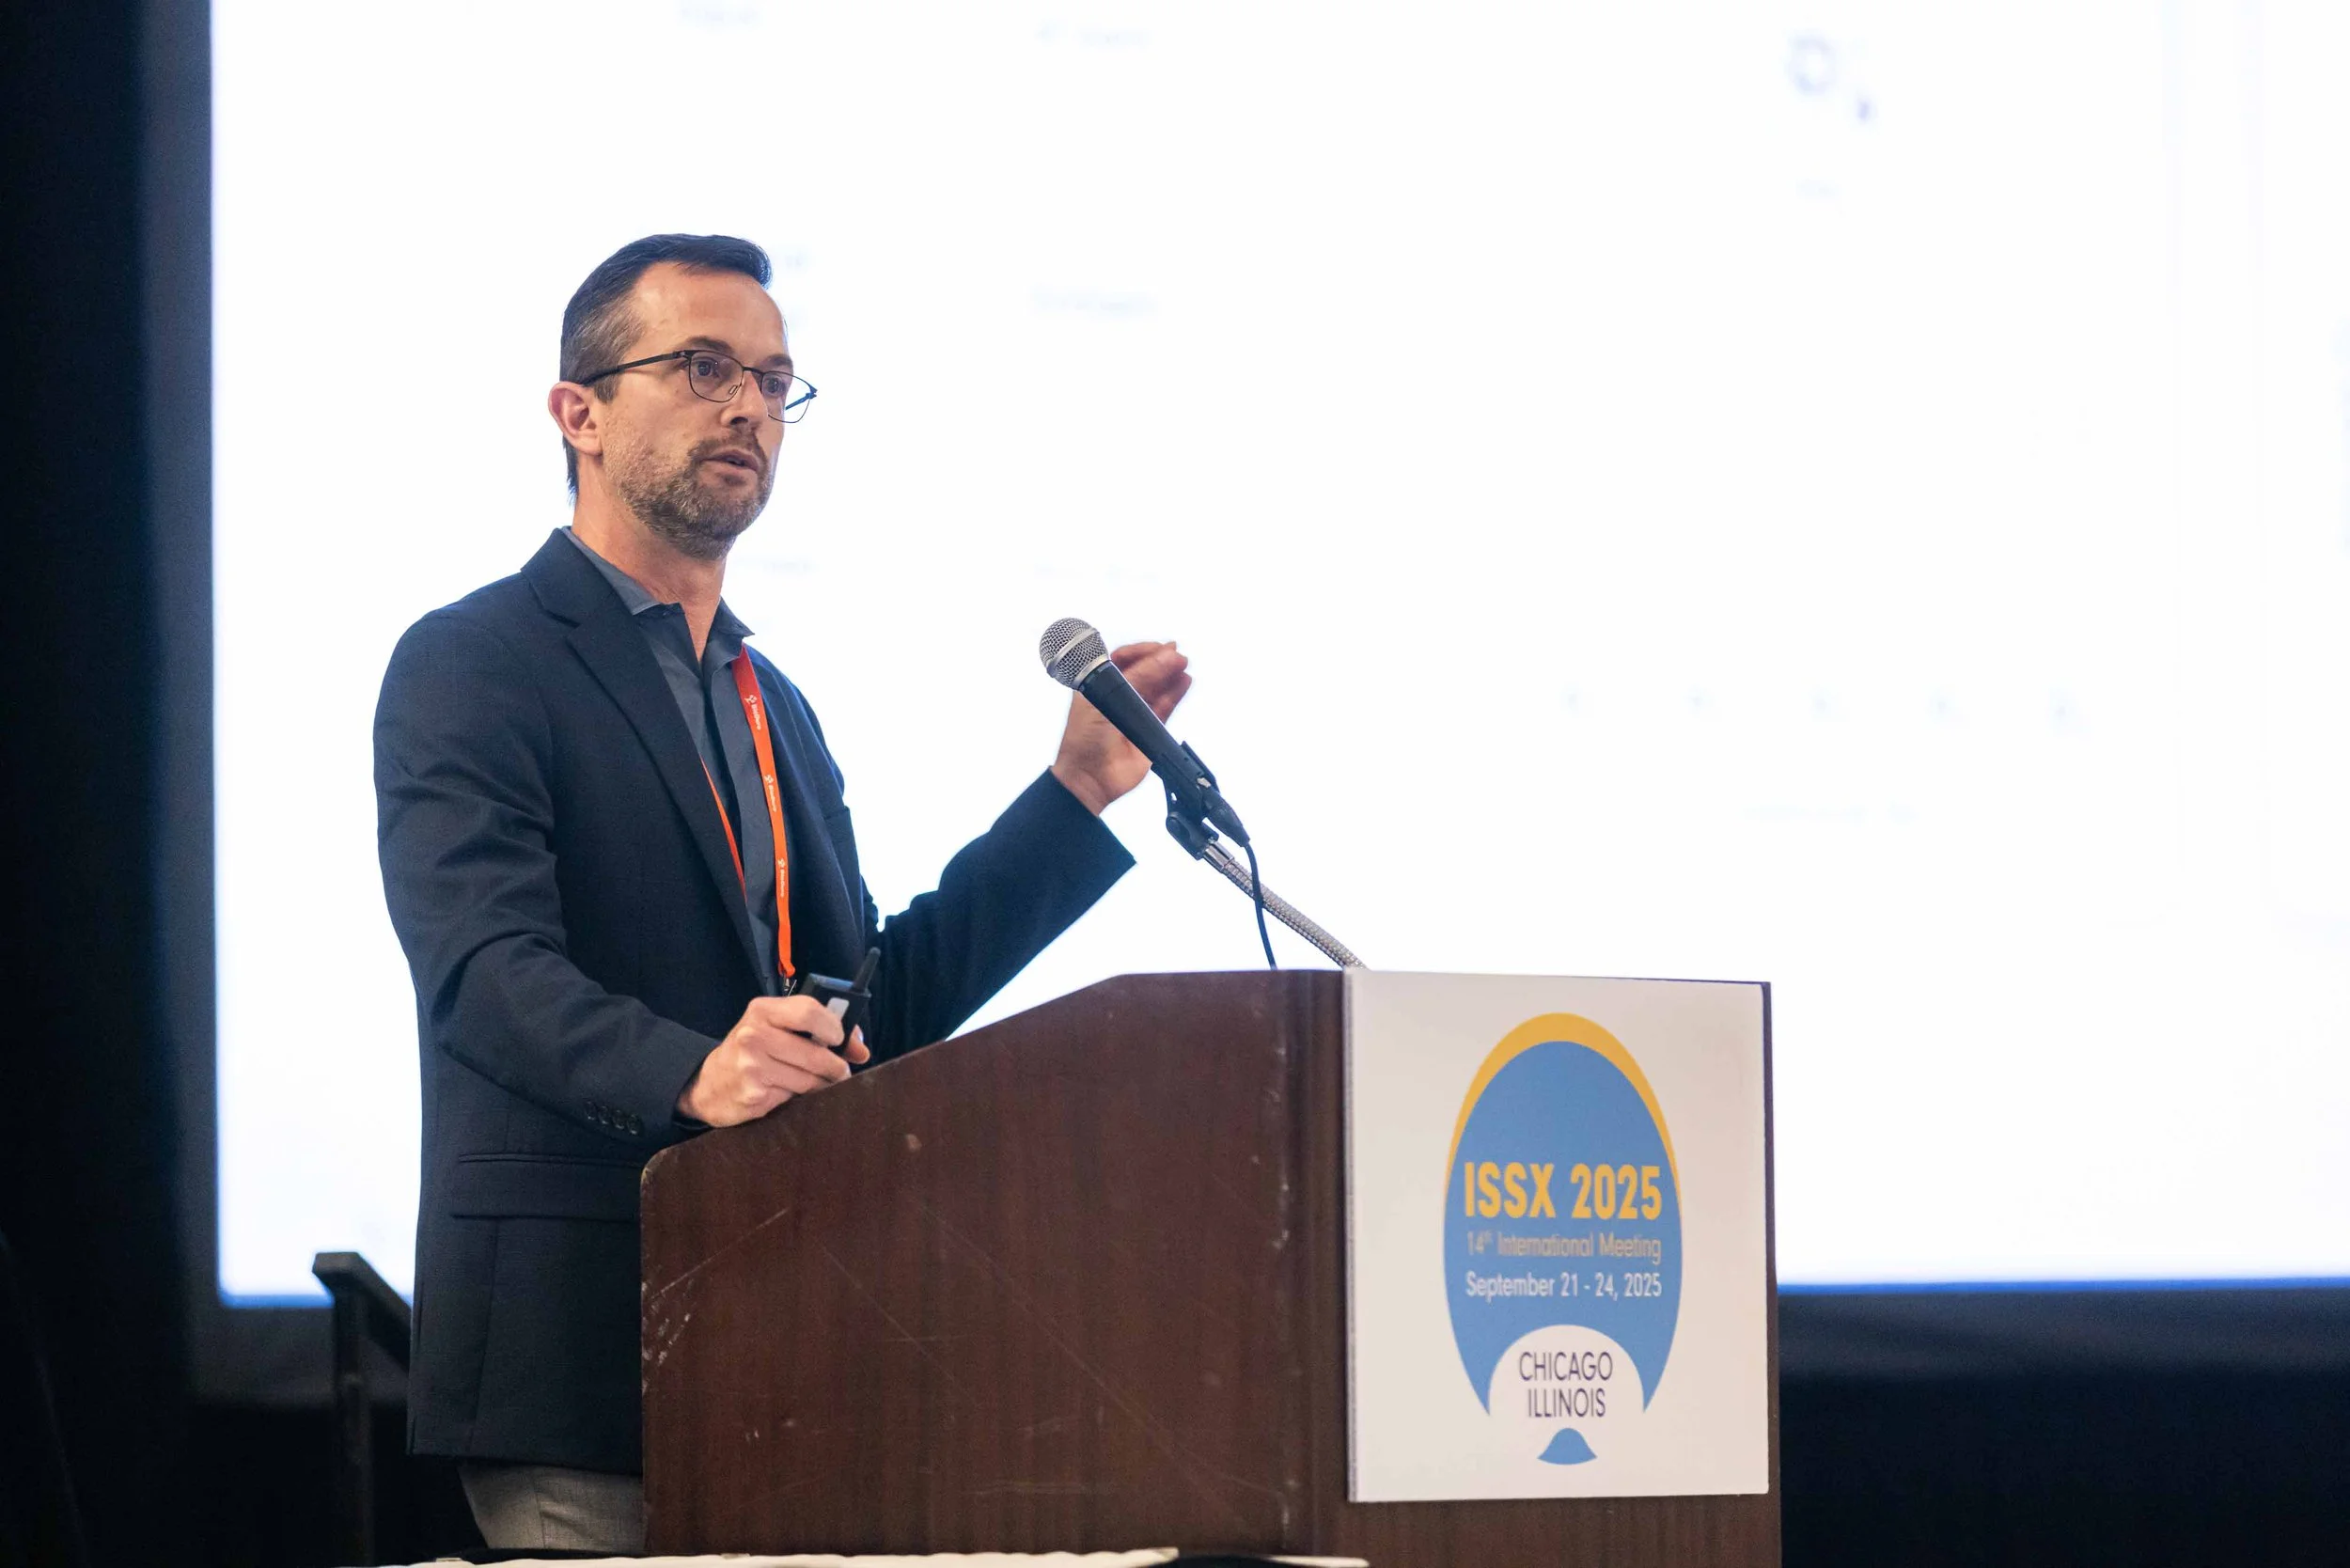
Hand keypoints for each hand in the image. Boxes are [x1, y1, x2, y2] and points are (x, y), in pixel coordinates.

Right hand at [676, 995, 871, 1127]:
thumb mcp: (774, 1027)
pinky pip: (794, 1098)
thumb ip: (816, 1028)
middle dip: (836, 1067)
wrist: (709, 1083)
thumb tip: (860, 1049)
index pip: (809, 1011)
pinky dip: (800, 1098)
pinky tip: (788, 1092)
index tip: (839, 1039)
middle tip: (840, 1071)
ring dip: (820, 1084)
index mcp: (762, 1010)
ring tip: (815, 1082)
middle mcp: (753, 1035)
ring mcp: (752, 1066)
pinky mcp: (754, 1094)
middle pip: (815, 1053)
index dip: (833, 1027)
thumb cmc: (751, 1051)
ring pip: (809, 1079)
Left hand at [1049, 640, 1192, 814]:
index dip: (1142, 651)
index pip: (1123, 660)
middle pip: (1144, 671)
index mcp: (1099, 685)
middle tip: (1177, 655)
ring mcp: (1134, 712)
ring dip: (1171, 675)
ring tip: (1183, 666)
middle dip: (1161, 661)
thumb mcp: (1108, 701)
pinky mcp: (1149, 728)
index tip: (1159, 648)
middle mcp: (1117, 696)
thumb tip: (1165, 658)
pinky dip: (1175, 694)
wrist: (1090, 777)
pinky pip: (1165, 707)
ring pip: (1157, 688)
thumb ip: (1137, 679)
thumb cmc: (1084, 740)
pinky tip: (1184, 683)